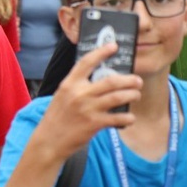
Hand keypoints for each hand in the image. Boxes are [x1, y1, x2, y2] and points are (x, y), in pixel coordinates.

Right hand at [35, 43, 142, 158]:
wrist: (50, 140)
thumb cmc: (57, 117)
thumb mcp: (62, 95)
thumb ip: (77, 86)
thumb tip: (100, 79)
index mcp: (69, 84)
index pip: (87, 62)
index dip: (101, 52)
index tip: (113, 46)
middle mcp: (79, 94)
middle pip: (111, 81)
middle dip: (128, 80)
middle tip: (136, 80)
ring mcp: (87, 109)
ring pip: (117, 97)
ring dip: (131, 94)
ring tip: (136, 94)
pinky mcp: (94, 124)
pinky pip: (117, 118)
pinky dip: (127, 117)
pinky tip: (130, 117)